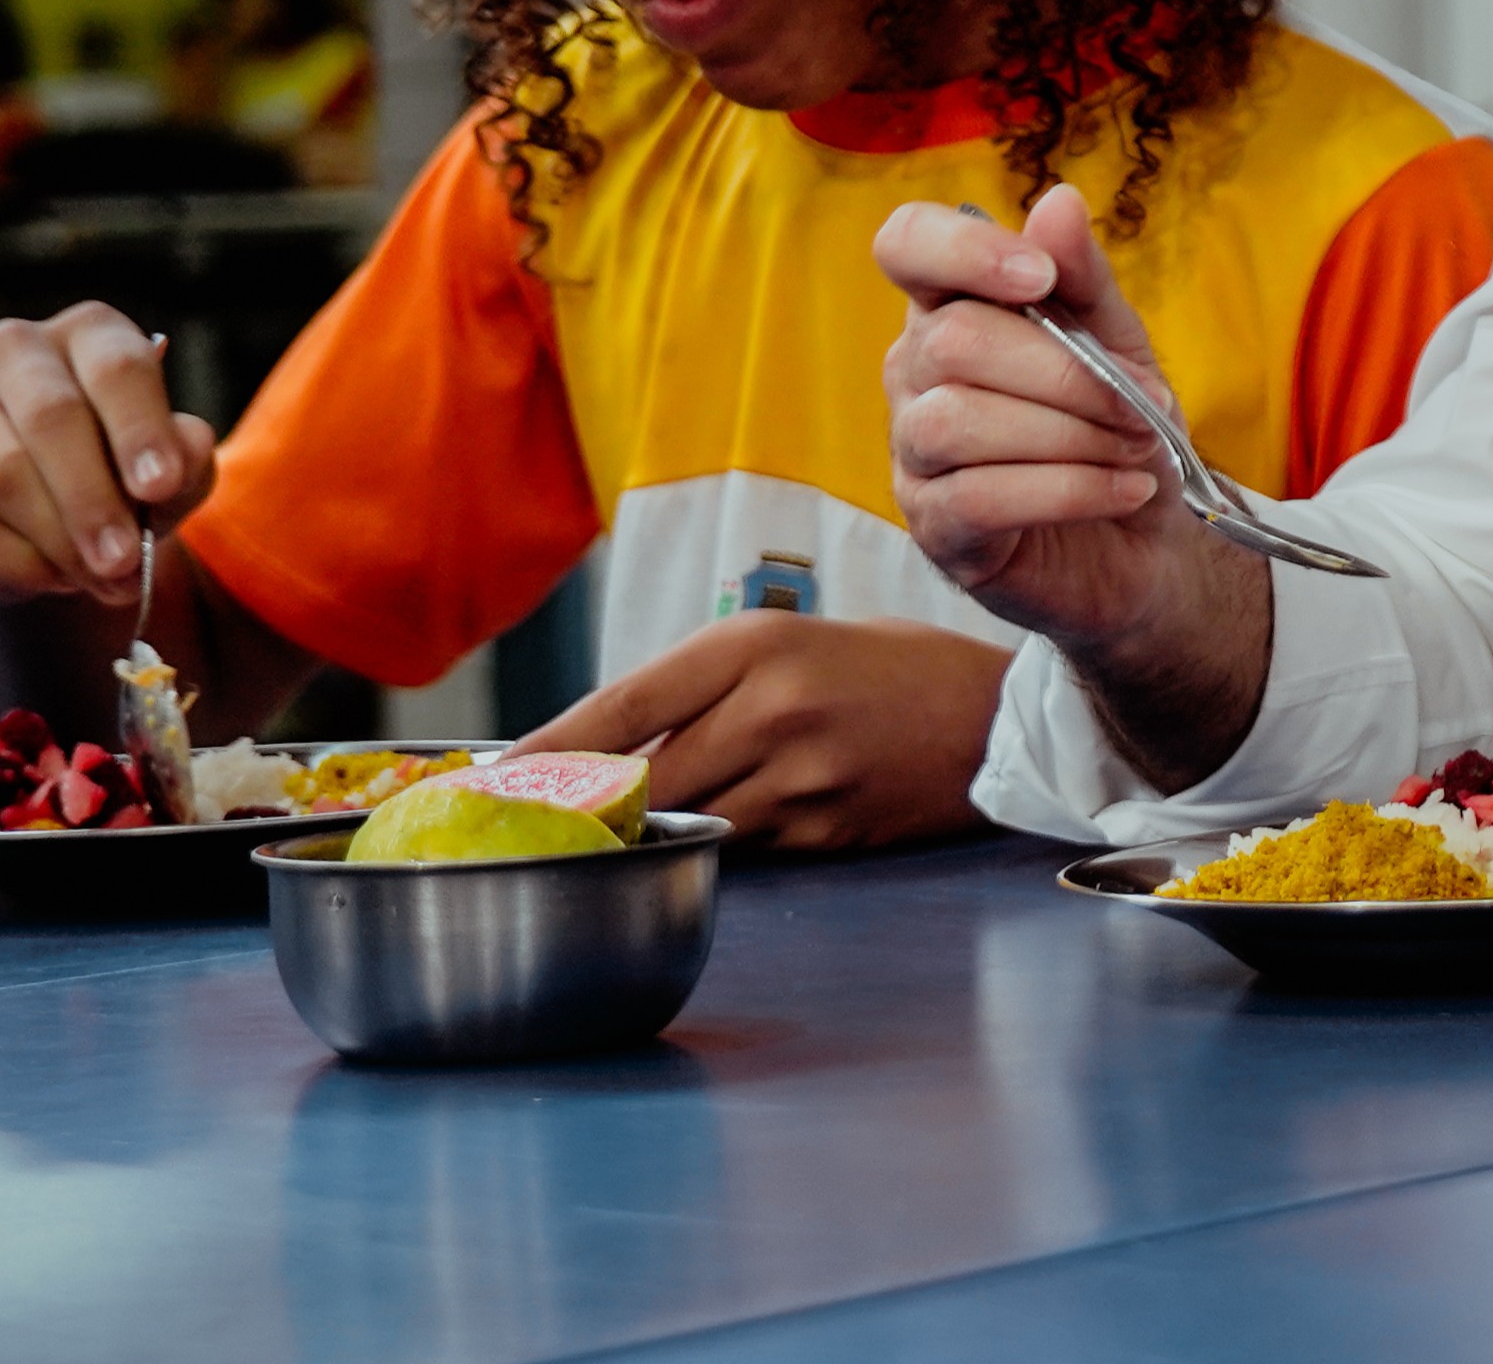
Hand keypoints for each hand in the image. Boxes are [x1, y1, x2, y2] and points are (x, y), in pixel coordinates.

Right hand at [0, 303, 221, 606]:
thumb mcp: (178, 466)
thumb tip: (179, 460)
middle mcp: (16, 355)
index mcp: (89, 333)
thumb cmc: (132, 474)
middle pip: (51, 417)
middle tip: (126, 559)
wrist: (64, 528)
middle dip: (93, 498)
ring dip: (60, 538)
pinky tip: (54, 577)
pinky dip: (18, 564)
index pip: (117, 366)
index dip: (139, 428)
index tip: (160, 487)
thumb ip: (188, 460)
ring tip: (107, 578)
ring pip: (2, 473)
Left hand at [511, 614, 1013, 851]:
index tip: (490, 779)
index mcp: (756, 645)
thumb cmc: (893, 668)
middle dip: (595, 806)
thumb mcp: (796, 643)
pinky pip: (749, 848)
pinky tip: (754, 820)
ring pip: (691, 822)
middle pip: (642, 778)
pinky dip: (733, 842)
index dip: (546, 751)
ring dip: (665, 829)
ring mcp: (805, 774)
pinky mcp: (831, 828)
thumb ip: (709, 688)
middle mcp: (774, 707)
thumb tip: (607, 749)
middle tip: (553, 822)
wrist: (1001, 712)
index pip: (619, 706)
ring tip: (654, 824)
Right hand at [878, 187, 1231, 658]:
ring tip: (1135, 450)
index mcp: (953, 307)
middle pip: (952, 342)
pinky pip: (979, 497)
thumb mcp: (1120, 340)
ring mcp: (914, 454)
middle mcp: (914, 374)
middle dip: (1066, 373)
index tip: (1039, 279)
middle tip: (1140, 405)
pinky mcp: (935, 528)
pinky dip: (1070, 489)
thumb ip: (1085, 277)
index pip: (904, 245)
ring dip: (1069, 434)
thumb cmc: (1121, 425)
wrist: (1151, 539)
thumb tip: (1058, 201)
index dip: (960, 250)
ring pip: (955, 421)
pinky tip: (1124, 489)